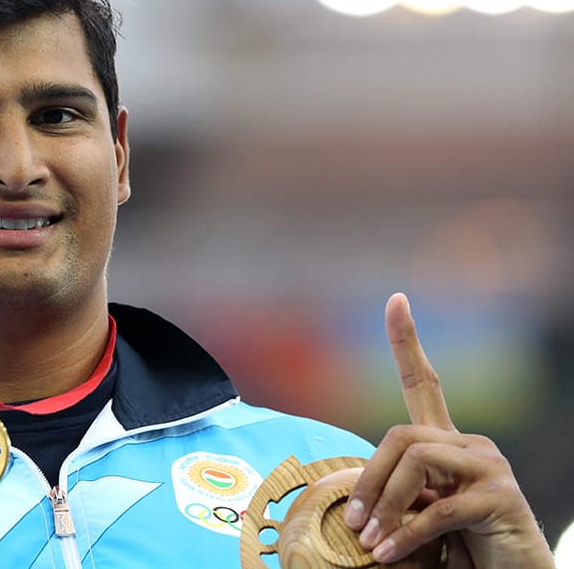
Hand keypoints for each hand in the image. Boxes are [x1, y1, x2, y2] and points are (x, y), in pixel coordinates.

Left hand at [343, 293, 553, 566]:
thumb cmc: (458, 549)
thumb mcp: (413, 515)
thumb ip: (390, 492)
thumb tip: (342, 493)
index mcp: (446, 444)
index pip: (424, 382)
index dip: (407, 341)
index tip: (396, 299)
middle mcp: (470, 445)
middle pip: (400, 437)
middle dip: (369, 480)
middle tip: (355, 524)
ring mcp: (489, 467)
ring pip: (415, 461)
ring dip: (385, 505)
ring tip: (371, 541)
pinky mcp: (500, 497)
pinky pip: (437, 508)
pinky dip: (407, 535)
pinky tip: (389, 554)